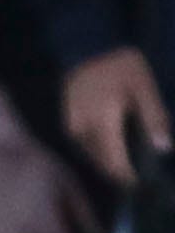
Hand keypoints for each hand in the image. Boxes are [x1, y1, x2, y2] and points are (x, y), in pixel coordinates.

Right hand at [64, 46, 171, 190]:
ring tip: (127, 163)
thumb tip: (164, 149)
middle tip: (138, 178)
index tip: (143, 186)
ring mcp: (72, 125)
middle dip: (119, 173)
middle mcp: (83, 129)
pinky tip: (112, 144)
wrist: (89, 46)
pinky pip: (84, 144)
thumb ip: (155, 119)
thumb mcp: (145, 89)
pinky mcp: (68, 120)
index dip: (129, 178)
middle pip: (102, 163)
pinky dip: (99, 150)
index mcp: (103, 123)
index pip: (115, 163)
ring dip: (108, 162)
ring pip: (91, 155)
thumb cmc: (121, 66)